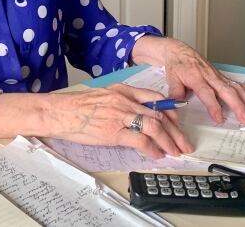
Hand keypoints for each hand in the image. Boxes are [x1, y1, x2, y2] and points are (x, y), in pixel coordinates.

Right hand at [44, 84, 193, 157]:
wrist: (60, 112)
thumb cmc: (77, 105)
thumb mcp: (104, 94)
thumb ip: (122, 100)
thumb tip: (138, 113)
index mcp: (124, 90)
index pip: (156, 99)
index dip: (172, 113)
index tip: (178, 124)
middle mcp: (125, 101)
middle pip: (160, 115)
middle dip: (176, 131)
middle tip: (184, 143)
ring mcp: (120, 116)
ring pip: (155, 127)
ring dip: (169, 141)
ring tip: (175, 151)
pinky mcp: (113, 132)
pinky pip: (140, 140)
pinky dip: (152, 149)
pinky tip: (157, 154)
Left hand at [132, 36, 244, 124]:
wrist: (180, 51)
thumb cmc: (177, 66)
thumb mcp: (171, 78)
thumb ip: (175, 92)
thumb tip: (177, 106)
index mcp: (197, 78)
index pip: (207, 93)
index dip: (213, 106)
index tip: (219, 119)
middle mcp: (211, 77)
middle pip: (228, 92)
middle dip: (239, 106)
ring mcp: (219, 77)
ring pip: (238, 89)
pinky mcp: (224, 78)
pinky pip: (240, 86)